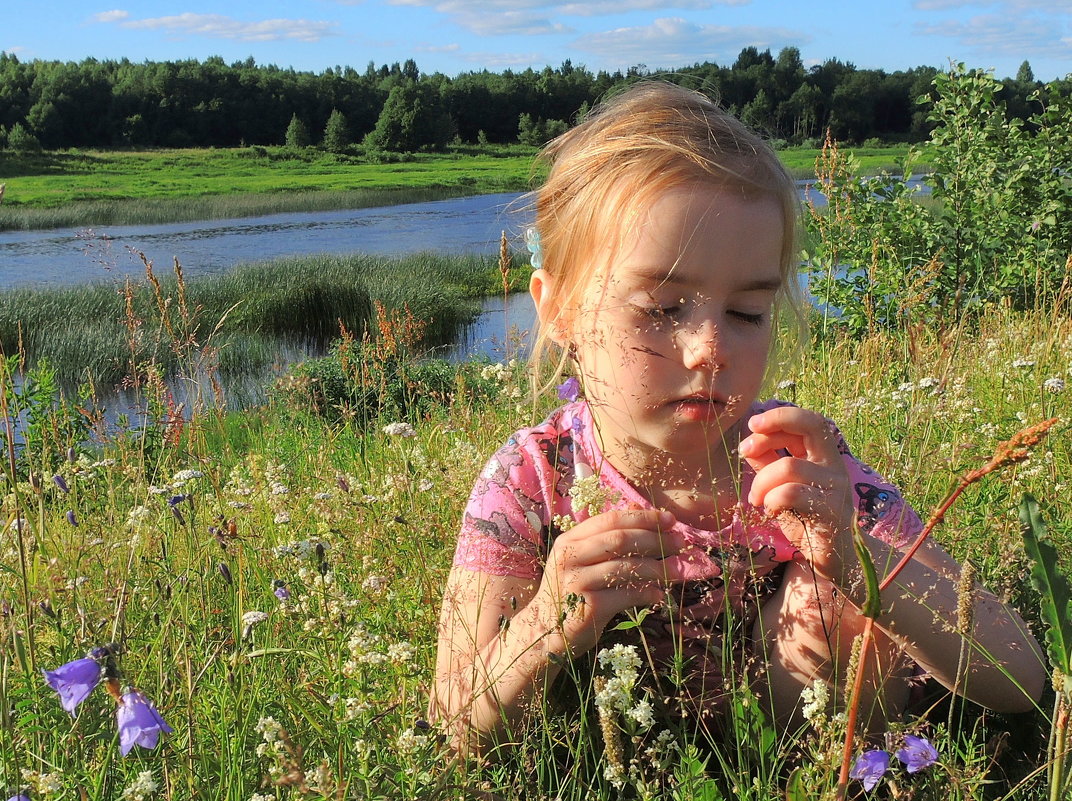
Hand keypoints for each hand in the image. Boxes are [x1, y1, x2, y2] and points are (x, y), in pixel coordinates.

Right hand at [536, 508, 686, 656]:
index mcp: (570, 540)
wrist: (544, 630)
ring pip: (625, 567)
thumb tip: (637, 507)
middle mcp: (570, 557)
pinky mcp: (588, 606)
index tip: (669, 519)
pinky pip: (626, 595)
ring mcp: (577, 581)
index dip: (643, 517)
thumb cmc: (569, 591)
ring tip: (676, 572)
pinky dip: (646, 594)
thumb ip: (606, 536)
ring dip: (657, 568)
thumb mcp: (581, 559)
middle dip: (655, 539)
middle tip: (680, 543)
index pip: (610, 520)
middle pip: (620, 540)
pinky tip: (658, 596)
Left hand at [738, 406, 856, 582]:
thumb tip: (749, 444)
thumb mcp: (783, 486)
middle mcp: (834, 466)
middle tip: (745, 449)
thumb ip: (769, 464)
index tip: (753, 425)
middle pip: (812, 425)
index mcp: (824, 456)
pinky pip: (792, 494)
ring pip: (788, 466)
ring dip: (761, 482)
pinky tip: (770, 511)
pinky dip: (771, 500)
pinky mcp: (831, 511)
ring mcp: (836, 487)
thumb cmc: (805, 519)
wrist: (832, 559)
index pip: (807, 421)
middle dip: (774, 427)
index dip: (779, 417)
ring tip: (757, 499)